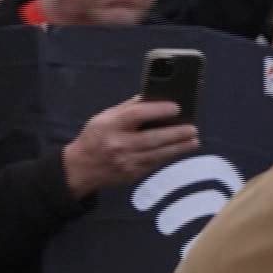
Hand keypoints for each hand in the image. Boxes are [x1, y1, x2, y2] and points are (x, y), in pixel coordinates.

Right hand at [62, 98, 199, 197]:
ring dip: (178, 147)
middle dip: (176, 133)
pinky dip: (167, 156)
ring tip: (193, 140)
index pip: (137, 114)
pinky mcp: (131, 174)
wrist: (79, 169)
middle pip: (153, 138)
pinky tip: (178, 149)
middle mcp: (118, 144)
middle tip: (193, 129)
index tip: (176, 107)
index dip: (159, 110)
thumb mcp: (104, 118)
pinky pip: (154, 164)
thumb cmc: (95, 138)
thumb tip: (153, 98)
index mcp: (109, 125)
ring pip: (158, 154)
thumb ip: (127, 108)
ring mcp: (125, 162)